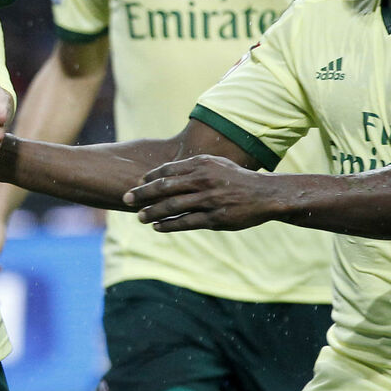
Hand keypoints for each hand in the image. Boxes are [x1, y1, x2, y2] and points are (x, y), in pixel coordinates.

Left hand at [123, 154, 276, 231]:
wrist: (265, 194)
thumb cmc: (236, 178)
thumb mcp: (215, 164)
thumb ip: (192, 166)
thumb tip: (165, 170)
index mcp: (201, 165)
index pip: (167, 170)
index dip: (149, 177)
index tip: (136, 182)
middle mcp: (203, 180)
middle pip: (164, 187)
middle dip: (142, 193)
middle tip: (126, 198)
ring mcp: (209, 200)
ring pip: (172, 207)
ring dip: (152, 212)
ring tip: (139, 217)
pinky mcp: (215, 218)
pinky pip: (186, 222)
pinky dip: (169, 225)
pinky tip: (157, 227)